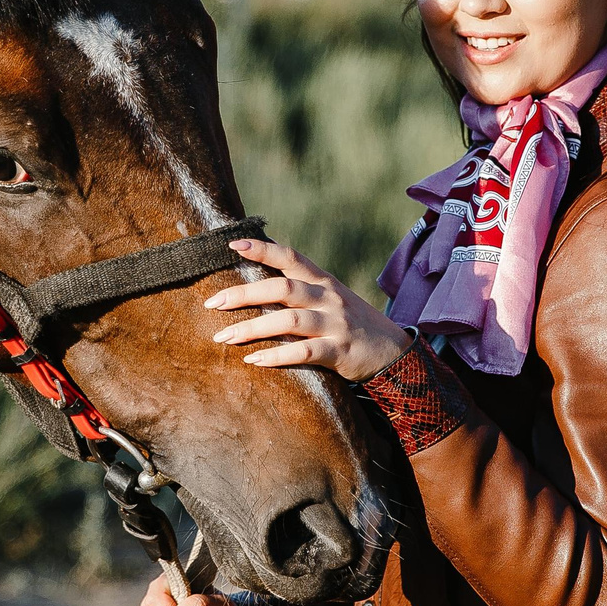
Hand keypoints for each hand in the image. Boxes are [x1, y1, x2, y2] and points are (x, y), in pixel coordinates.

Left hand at [204, 238, 413, 383]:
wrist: (394, 352)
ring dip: (252, 329)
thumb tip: (256, 285)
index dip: (262, 249)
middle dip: (244, 294)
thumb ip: (301, 290)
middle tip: (213, 303)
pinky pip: (305, 353)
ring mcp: (335, 324)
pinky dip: (277, 356)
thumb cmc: (351, 324)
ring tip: (223, 338)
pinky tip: (253, 360)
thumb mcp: (331, 298)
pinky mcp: (340, 352)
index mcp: (323, 281)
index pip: (291, 257)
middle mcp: (328, 298)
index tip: (232, 245)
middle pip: (282, 289)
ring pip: (289, 322)